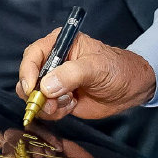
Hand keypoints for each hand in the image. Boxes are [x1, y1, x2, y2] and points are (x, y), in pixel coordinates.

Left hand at [0, 129, 120, 157]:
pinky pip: (37, 127)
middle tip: (44, 154)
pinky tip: (58, 145)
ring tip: (53, 151)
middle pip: (9, 144)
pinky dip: (46, 134)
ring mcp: (35, 145)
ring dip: (37, 140)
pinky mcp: (46, 135)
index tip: (24, 156)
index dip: (10, 157)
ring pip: (22, 133)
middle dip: (24, 145)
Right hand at [14, 29, 155, 121]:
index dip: (27, 72)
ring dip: (48, 105)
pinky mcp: (59, 98)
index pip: (33, 55)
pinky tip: (72, 106)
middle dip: (36, 94)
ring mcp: (55, 82)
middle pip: (29, 78)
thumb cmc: (116, 69)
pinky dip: (55, 112)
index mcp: (60, 44)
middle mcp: (53, 62)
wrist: (130, 89)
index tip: (31, 88)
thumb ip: (71, 75)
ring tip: (69, 103)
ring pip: (34, 96)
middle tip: (51, 104)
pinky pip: (45, 109)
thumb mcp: (96, 68)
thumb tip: (45, 86)